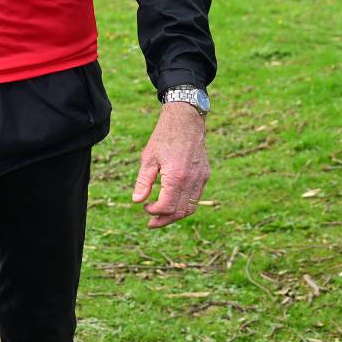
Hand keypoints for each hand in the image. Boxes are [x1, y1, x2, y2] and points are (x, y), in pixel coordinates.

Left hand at [133, 103, 209, 228]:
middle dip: (165, 220)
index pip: (167, 206)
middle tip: (151, 223)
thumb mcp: (148, 158)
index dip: (154, 212)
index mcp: (176, 176)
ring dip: (176, 215)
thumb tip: (136, 201)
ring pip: (191, 207)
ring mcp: (201, 178)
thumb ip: (143, 182)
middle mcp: (192, 180)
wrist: (186, 119)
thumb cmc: (164, 137)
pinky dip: (185, 204)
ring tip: (162, 216)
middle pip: (180, 212)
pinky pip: (196, 196)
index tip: (145, 207)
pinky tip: (173, 201)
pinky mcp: (205, 174)